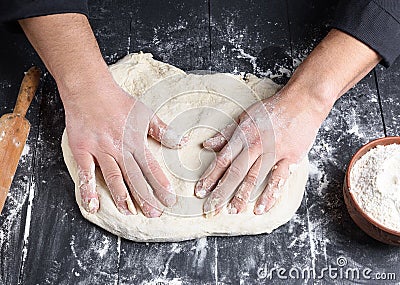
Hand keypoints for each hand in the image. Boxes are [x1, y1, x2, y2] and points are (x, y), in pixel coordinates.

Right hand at [62, 80, 186, 216]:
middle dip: (146, 197)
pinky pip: (86, 174)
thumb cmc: (119, 101)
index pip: (151, 168)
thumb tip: (182, 142)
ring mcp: (100, 151)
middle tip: (154, 213)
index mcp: (136, 141)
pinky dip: (89, 191)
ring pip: (114, 179)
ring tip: (130, 213)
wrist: (89, 89)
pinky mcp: (83, 151)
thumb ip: (162, 130)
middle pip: (135, 178)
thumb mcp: (145, 113)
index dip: (161, 185)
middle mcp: (119, 149)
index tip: (169, 200)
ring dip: (123, 197)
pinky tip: (93, 206)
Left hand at [195, 89, 323, 215]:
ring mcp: (273, 152)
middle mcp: (255, 145)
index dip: (209, 177)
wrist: (302, 101)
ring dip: (242, 196)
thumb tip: (207, 145)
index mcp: (242, 135)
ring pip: (254, 177)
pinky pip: (279, 179)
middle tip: (211, 209)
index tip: (200, 192)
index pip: (222, 160)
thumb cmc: (273, 109)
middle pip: (234, 172)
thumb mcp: (244, 117)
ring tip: (232, 212)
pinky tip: (261, 208)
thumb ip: (225, 134)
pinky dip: (270, 195)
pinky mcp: (291, 157)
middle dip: (221, 192)